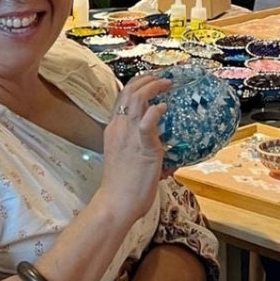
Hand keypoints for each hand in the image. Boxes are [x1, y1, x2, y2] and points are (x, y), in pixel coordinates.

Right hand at [94, 75, 173, 220]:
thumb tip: (161, 146)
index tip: (150, 81)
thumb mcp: (126, 158)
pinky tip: (164, 107)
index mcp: (114, 129)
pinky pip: (148, 122)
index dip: (136, 85)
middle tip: (161, 78)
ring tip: (166, 84)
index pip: (122, 98)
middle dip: (146, 80)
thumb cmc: (122, 186)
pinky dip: (156, 111)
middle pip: (128, 92)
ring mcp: (130, 135)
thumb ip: (140, 147)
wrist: (116, 202)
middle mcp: (119, 127)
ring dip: (153, 87)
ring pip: (137, 99)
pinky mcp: (143, 146)